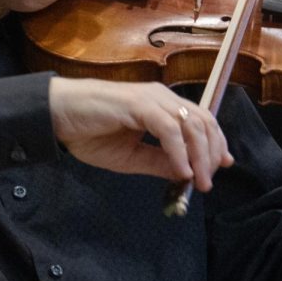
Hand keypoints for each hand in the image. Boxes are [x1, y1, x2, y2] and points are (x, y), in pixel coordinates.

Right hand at [49, 77, 234, 190]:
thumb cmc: (90, 132)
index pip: (202, 120)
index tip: (222, 166)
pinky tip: (181, 171)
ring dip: (199, 156)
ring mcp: (152, 98)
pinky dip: (178, 151)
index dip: (216, 142)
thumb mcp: (131, 157)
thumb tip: (187, 174)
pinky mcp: (138, 104)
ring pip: (190, 124)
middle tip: (208, 182)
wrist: (58, 116)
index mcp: (162, 106)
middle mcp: (162, 98)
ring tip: (198, 181)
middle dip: (211, 153)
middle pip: (203, 122)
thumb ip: (159, 162)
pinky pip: (167, 129)